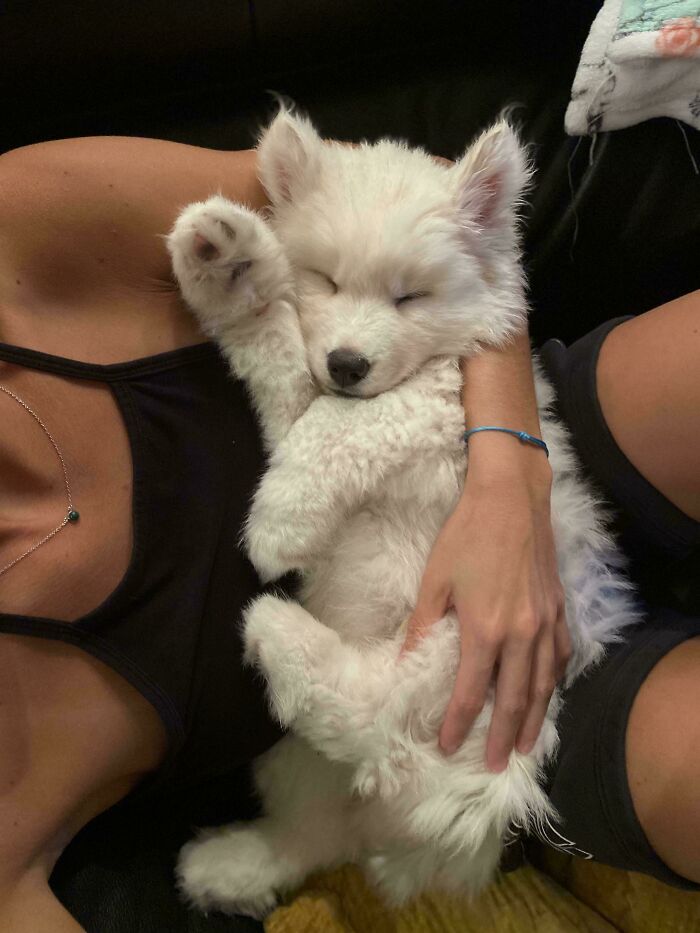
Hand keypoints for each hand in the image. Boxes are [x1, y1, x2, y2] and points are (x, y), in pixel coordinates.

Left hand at [402, 444, 569, 770]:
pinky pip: (560, 655)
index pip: (473, 692)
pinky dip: (555, 681)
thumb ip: (424, 628)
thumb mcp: (435, 581)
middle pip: (515, 698)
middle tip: (495, 765)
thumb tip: (404, 664)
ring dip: (535, 718)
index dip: (459, 723)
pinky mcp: (558, 608)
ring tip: (524, 745)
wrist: (511, 497)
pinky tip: (549, 692)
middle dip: (503, 735)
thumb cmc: (466, 534)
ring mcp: (545, 622)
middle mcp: (521, 634)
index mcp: (486, 630)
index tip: (447, 747)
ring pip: (544, 683)